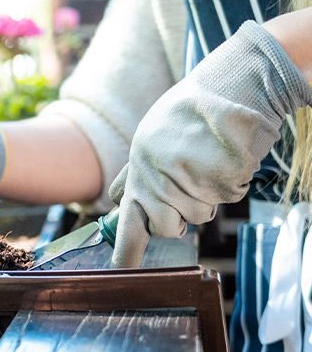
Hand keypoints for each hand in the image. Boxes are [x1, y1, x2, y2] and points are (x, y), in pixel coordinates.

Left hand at [110, 21, 311, 266]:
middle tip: (188, 191)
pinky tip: (226, 154)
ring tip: (209, 160)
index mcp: (139, 165)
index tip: (123, 268)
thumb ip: (136, 173)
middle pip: (166, 228)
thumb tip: (117, 200)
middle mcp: (158, 174)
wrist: (234, 83)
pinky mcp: (220, 177)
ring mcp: (189, 177)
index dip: (127, 249)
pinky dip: (230, 181)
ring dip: (208, 196)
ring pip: (199, 216)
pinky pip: (226, 196)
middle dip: (176, 221)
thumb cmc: (192, 113)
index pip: (128, 218)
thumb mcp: (151, 139)